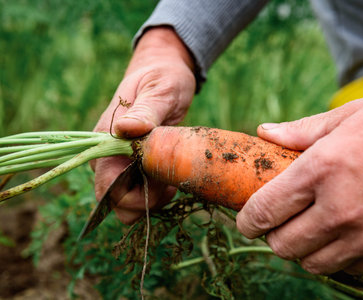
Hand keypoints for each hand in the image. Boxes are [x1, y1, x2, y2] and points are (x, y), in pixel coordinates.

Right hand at [93, 27, 195, 223]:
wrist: (166, 72)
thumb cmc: (162, 77)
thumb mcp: (159, 90)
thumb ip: (144, 111)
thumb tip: (124, 130)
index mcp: (107, 140)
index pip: (107, 187)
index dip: (132, 197)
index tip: (161, 183)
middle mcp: (109, 156)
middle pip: (116, 202)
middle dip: (144, 203)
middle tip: (170, 183)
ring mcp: (122, 162)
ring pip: (129, 203)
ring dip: (153, 200)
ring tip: (173, 178)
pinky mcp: (136, 165)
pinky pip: (142, 193)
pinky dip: (158, 194)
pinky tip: (171, 176)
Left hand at [236, 86, 362, 273]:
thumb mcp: (350, 114)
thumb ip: (300, 130)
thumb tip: (264, 132)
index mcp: (321, 170)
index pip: (264, 211)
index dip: (246, 219)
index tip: (245, 218)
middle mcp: (340, 209)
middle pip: (282, 245)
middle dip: (271, 235)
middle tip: (277, 218)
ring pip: (312, 263)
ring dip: (301, 248)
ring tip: (307, 226)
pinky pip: (347, 268)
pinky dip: (334, 255)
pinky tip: (340, 232)